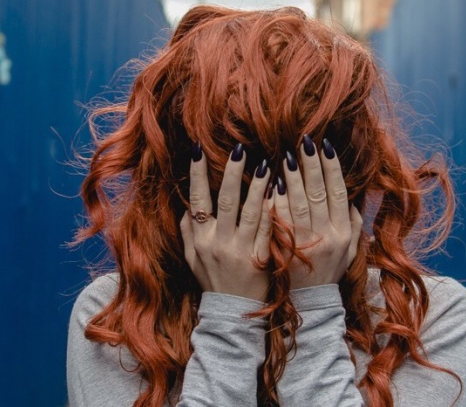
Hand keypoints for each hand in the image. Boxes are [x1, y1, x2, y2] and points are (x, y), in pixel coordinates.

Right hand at [179, 143, 273, 301]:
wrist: (233, 315)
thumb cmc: (213, 282)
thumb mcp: (192, 259)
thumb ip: (188, 232)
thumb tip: (185, 205)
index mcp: (200, 240)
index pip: (197, 200)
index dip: (196, 175)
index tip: (197, 150)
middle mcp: (219, 243)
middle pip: (225, 201)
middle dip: (231, 172)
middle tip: (239, 149)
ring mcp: (241, 251)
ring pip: (250, 212)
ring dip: (257, 186)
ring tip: (265, 164)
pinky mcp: (262, 259)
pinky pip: (268, 230)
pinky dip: (273, 210)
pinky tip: (279, 192)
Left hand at [274, 135, 363, 288]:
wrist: (307, 308)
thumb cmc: (328, 275)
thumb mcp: (349, 253)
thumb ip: (353, 225)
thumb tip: (352, 199)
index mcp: (343, 234)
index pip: (339, 193)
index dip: (333, 168)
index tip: (326, 146)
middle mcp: (325, 237)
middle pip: (318, 193)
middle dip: (311, 165)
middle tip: (303, 142)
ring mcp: (303, 245)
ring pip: (297, 204)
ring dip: (291, 179)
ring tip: (285, 156)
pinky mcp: (282, 252)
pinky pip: (277, 221)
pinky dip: (273, 201)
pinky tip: (268, 183)